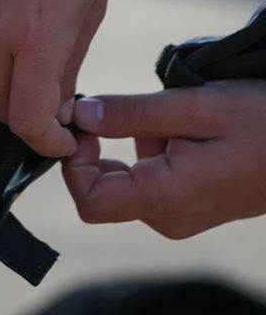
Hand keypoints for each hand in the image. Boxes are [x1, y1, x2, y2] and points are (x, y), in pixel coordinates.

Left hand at [63, 81, 265, 237]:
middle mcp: (168, 216)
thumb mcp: (195, 106)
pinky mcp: (187, 204)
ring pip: (124, 180)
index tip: (84, 124)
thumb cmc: (261, 121)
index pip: (89, 201)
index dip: (74, 162)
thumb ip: (132, 113)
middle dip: (98, 148)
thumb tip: (80, 114)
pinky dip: (148, 149)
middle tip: (112, 107)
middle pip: (101, 190)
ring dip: (128, 144)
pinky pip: (148, 178)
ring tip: (166, 115)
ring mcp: (179, 214)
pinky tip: (178, 127)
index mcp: (166, 197)